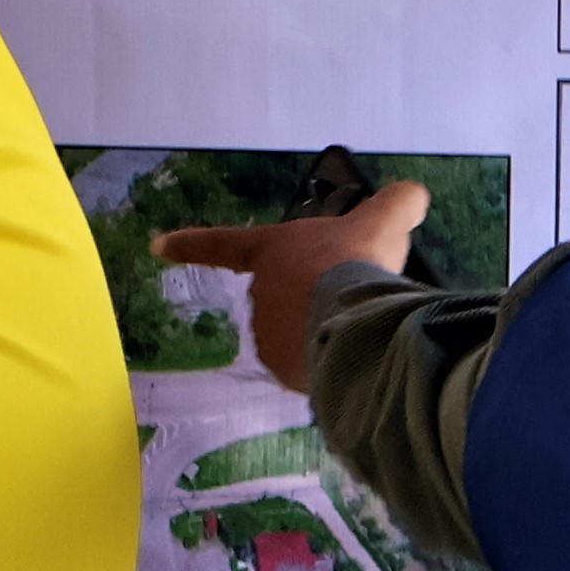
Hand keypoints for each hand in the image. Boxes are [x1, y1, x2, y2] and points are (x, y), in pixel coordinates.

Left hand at [150, 180, 430, 391]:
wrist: (355, 321)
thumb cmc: (356, 261)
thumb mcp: (384, 220)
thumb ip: (397, 203)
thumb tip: (413, 196)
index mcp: (270, 252)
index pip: (222, 243)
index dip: (190, 243)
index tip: (156, 245)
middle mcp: (260, 295)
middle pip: (285, 296)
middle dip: (313, 298)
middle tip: (352, 297)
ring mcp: (269, 337)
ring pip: (299, 334)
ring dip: (323, 332)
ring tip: (360, 328)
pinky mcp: (286, 374)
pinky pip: (309, 367)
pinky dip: (329, 364)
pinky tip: (357, 358)